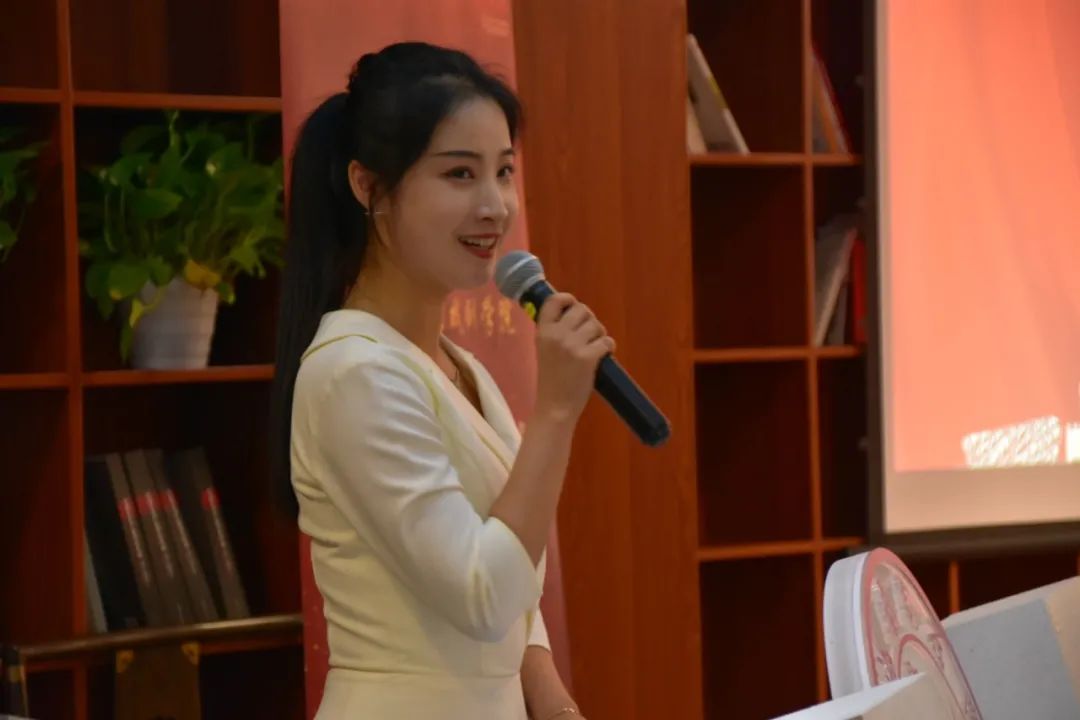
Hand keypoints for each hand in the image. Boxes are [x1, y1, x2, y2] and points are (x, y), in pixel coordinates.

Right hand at [533, 293, 614, 422]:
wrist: (555, 407)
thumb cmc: (551, 381)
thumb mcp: (545, 351)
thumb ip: (555, 333)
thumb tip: (574, 316)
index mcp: (543, 332)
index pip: (554, 301)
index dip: (568, 299)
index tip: (573, 306)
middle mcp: (557, 334)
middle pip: (581, 309)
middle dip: (589, 320)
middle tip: (589, 334)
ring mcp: (572, 345)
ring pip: (596, 324)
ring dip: (600, 333)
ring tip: (596, 346)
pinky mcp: (588, 357)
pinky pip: (606, 341)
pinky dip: (608, 347)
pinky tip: (604, 355)